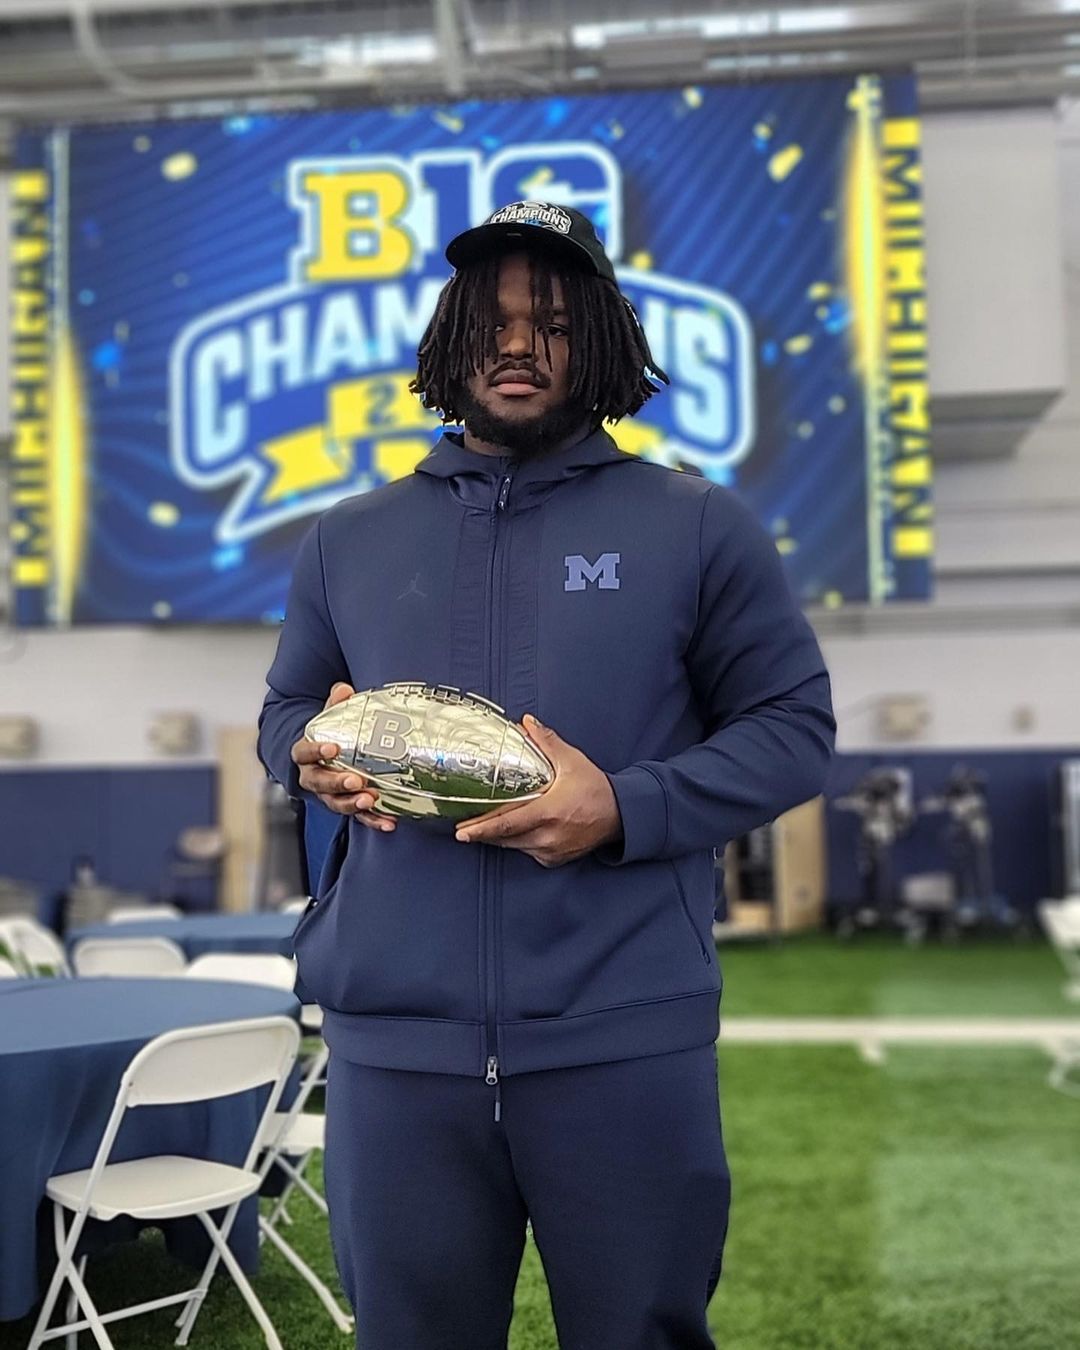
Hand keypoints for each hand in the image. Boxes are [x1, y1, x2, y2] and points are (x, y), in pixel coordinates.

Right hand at [289, 682, 395, 833]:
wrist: (323, 758)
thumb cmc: (327, 737)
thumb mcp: (328, 717)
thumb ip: (336, 703)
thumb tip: (345, 690)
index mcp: (305, 755)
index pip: (303, 753)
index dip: (315, 752)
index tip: (332, 748)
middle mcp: (313, 778)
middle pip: (319, 783)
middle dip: (337, 783)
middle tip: (355, 780)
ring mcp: (328, 795)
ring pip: (336, 803)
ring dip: (353, 804)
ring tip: (370, 799)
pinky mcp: (346, 806)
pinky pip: (358, 817)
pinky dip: (372, 820)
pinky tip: (388, 822)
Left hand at [454, 715, 621, 866]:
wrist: (620, 815)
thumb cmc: (596, 788)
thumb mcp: (572, 761)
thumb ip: (546, 742)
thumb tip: (526, 723)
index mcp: (549, 812)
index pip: (507, 824)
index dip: (482, 828)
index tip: (462, 831)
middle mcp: (548, 836)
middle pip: (505, 838)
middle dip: (482, 833)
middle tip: (462, 829)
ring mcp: (551, 851)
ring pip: (514, 847)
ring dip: (498, 838)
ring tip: (481, 829)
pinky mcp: (555, 860)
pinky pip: (528, 852)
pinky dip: (518, 843)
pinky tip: (512, 833)